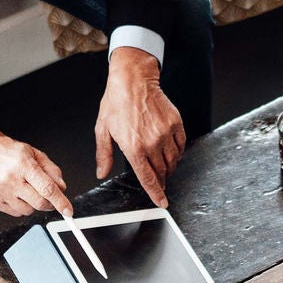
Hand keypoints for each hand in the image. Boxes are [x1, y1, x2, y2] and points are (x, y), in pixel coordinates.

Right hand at [0, 115, 72, 217]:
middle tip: (49, 198)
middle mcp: (11, 179)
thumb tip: (62, 188)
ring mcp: (1, 191)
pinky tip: (16, 193)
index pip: (47, 188)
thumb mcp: (33, 153)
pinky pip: (16, 213)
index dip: (61, 202)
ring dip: (33, 204)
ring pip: (28, 210)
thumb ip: (51, 170)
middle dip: (49, 204)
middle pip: (39, 203)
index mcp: (23, 165)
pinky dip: (21, 206)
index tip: (68, 211)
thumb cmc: (7, 152)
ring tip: (26, 189)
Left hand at [96, 46, 185, 207]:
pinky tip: (169, 151)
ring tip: (161, 165)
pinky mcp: (175, 124)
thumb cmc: (116, 101)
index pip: (148, 178)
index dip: (156, 194)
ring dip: (168, 167)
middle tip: (158, 181)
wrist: (133, 79)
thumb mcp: (103, 129)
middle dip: (160, 180)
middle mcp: (151, 143)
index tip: (162, 202)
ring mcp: (165, 133)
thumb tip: (101, 172)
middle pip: (161, 172)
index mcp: (133, 147)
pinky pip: (180, 146)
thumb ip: (104, 154)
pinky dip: (177, 152)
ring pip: (172, 161)